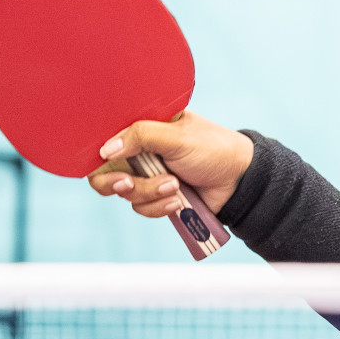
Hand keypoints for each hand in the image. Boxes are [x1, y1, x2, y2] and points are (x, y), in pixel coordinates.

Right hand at [86, 111, 253, 217]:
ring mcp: (148, 177)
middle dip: (117, 183)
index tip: (108, 163)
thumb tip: (106, 149)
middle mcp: (141, 153)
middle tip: (129, 184)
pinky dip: (158, 207)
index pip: (106, 142)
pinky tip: (178, 200)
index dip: (100, 157)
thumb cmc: (213, 149)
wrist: (239, 180)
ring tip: (176, 185)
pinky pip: (142, 209)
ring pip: (126, 195)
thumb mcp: (177, 136)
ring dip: (149, 193)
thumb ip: (141, 136)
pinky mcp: (158, 198)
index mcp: (143, 129)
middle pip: (105, 175)